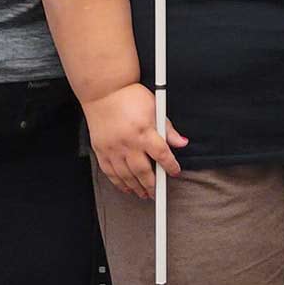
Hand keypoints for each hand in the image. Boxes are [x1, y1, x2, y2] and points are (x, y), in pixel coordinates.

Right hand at [84, 83, 186, 197]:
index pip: (162, 155)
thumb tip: (182, 143)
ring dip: (136, 187)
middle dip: (152, 184)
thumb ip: (168, 129)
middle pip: (143, 170)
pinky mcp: (101, 150)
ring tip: (144, 194)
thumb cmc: (131, 97)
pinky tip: (126, 187)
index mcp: (145, 131)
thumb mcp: (156, 108)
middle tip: (157, 193)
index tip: (175, 172)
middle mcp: (129, 142)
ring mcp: (113, 148)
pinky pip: (110, 172)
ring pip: (126, 175)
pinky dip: (119, 183)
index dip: (170, 166)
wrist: (104, 91)